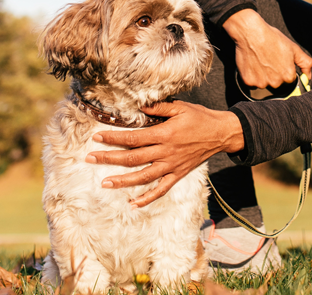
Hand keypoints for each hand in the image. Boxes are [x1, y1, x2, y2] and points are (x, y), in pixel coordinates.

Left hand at [86, 100, 243, 207]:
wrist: (222, 133)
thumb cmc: (200, 118)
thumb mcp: (180, 107)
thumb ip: (159, 108)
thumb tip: (139, 108)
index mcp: (165, 134)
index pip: (133, 138)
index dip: (113, 138)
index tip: (97, 137)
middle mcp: (166, 152)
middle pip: (132, 159)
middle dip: (109, 158)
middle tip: (90, 158)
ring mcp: (172, 166)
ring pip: (143, 177)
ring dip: (122, 181)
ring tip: (104, 183)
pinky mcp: (178, 174)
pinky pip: (161, 189)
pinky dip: (147, 198)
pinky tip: (133, 204)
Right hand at [223, 8, 311, 88]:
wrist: (252, 33)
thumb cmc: (272, 38)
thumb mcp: (294, 48)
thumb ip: (305, 64)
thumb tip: (308, 76)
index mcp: (288, 75)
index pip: (289, 79)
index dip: (285, 69)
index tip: (280, 62)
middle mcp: (275, 82)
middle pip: (276, 83)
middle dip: (274, 73)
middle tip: (270, 59)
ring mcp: (261, 83)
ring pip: (264, 83)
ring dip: (263, 75)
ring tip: (261, 60)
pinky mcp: (249, 81)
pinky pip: (252, 82)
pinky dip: (252, 75)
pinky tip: (253, 64)